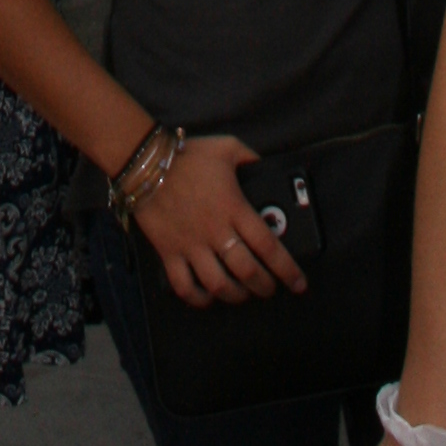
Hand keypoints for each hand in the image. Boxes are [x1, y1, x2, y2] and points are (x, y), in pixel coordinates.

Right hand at [134, 135, 306, 306]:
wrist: (146, 163)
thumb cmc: (189, 156)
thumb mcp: (228, 147)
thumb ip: (251, 159)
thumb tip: (266, 170)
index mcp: (234, 208)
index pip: (268, 246)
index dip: (287, 270)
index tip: (299, 284)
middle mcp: (215, 232)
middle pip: (247, 271)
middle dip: (264, 286)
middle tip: (271, 288)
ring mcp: (191, 245)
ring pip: (218, 284)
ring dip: (236, 295)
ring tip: (243, 293)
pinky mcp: (169, 253)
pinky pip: (185, 286)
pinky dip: (199, 298)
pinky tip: (208, 296)